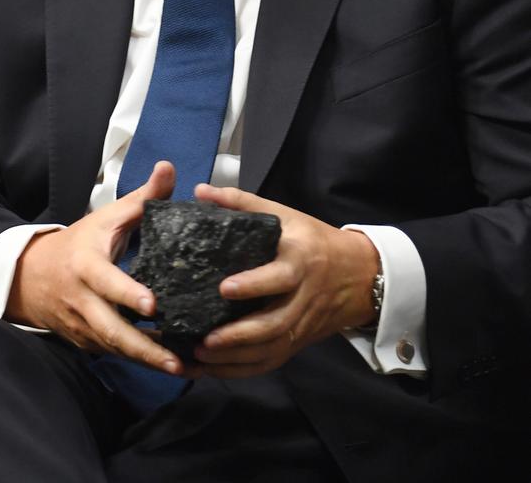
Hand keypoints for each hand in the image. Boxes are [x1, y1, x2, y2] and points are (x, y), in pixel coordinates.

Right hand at [5, 160, 183, 376]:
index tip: (154, 305)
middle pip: (111, 330)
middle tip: (176, 360)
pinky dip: (137, 362)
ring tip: (181, 369)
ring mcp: (81, 326)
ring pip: (114, 348)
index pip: (108, 283)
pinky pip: (112, 355)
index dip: (129, 295)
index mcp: (87, 266)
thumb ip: (142, 198)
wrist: (31, 275)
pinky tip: (167, 367)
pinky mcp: (85, 343)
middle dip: (144, 348)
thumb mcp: (107, 216)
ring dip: (145, 361)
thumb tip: (169, 168)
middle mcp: (82, 300)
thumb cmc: (80, 242)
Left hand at [187, 184, 378, 378]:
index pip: (280, 277)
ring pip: (272, 348)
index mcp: (301, 261)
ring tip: (202, 355)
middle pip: (275, 323)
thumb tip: (201, 191)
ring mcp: (302, 323)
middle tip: (205, 340)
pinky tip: (215, 369)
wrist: (360, 273)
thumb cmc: (314, 239)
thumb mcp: (285, 215)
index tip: (224, 287)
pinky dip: (243, 369)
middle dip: (239, 335)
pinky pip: (272, 361)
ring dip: (236, 357)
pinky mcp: (299, 341)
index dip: (254, 284)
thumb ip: (243, 203)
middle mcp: (303, 296)